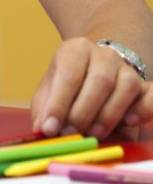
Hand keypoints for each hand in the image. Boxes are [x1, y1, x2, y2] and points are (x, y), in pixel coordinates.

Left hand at [31, 37, 152, 137]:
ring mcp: (127, 68)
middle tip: (71, 134)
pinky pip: (151, 95)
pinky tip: (129, 122)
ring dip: (109, 115)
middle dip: (83, 112)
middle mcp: (104, 54)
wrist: (96, 70)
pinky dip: (142, 109)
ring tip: (94, 134)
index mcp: (76, 50)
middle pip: (100, 80)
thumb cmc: (70, 85)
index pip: (68, 73)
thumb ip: (45, 107)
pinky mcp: (144, 85)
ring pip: (126, 86)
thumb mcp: (51, 90)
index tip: (50, 128)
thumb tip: (41, 129)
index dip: (59, 103)